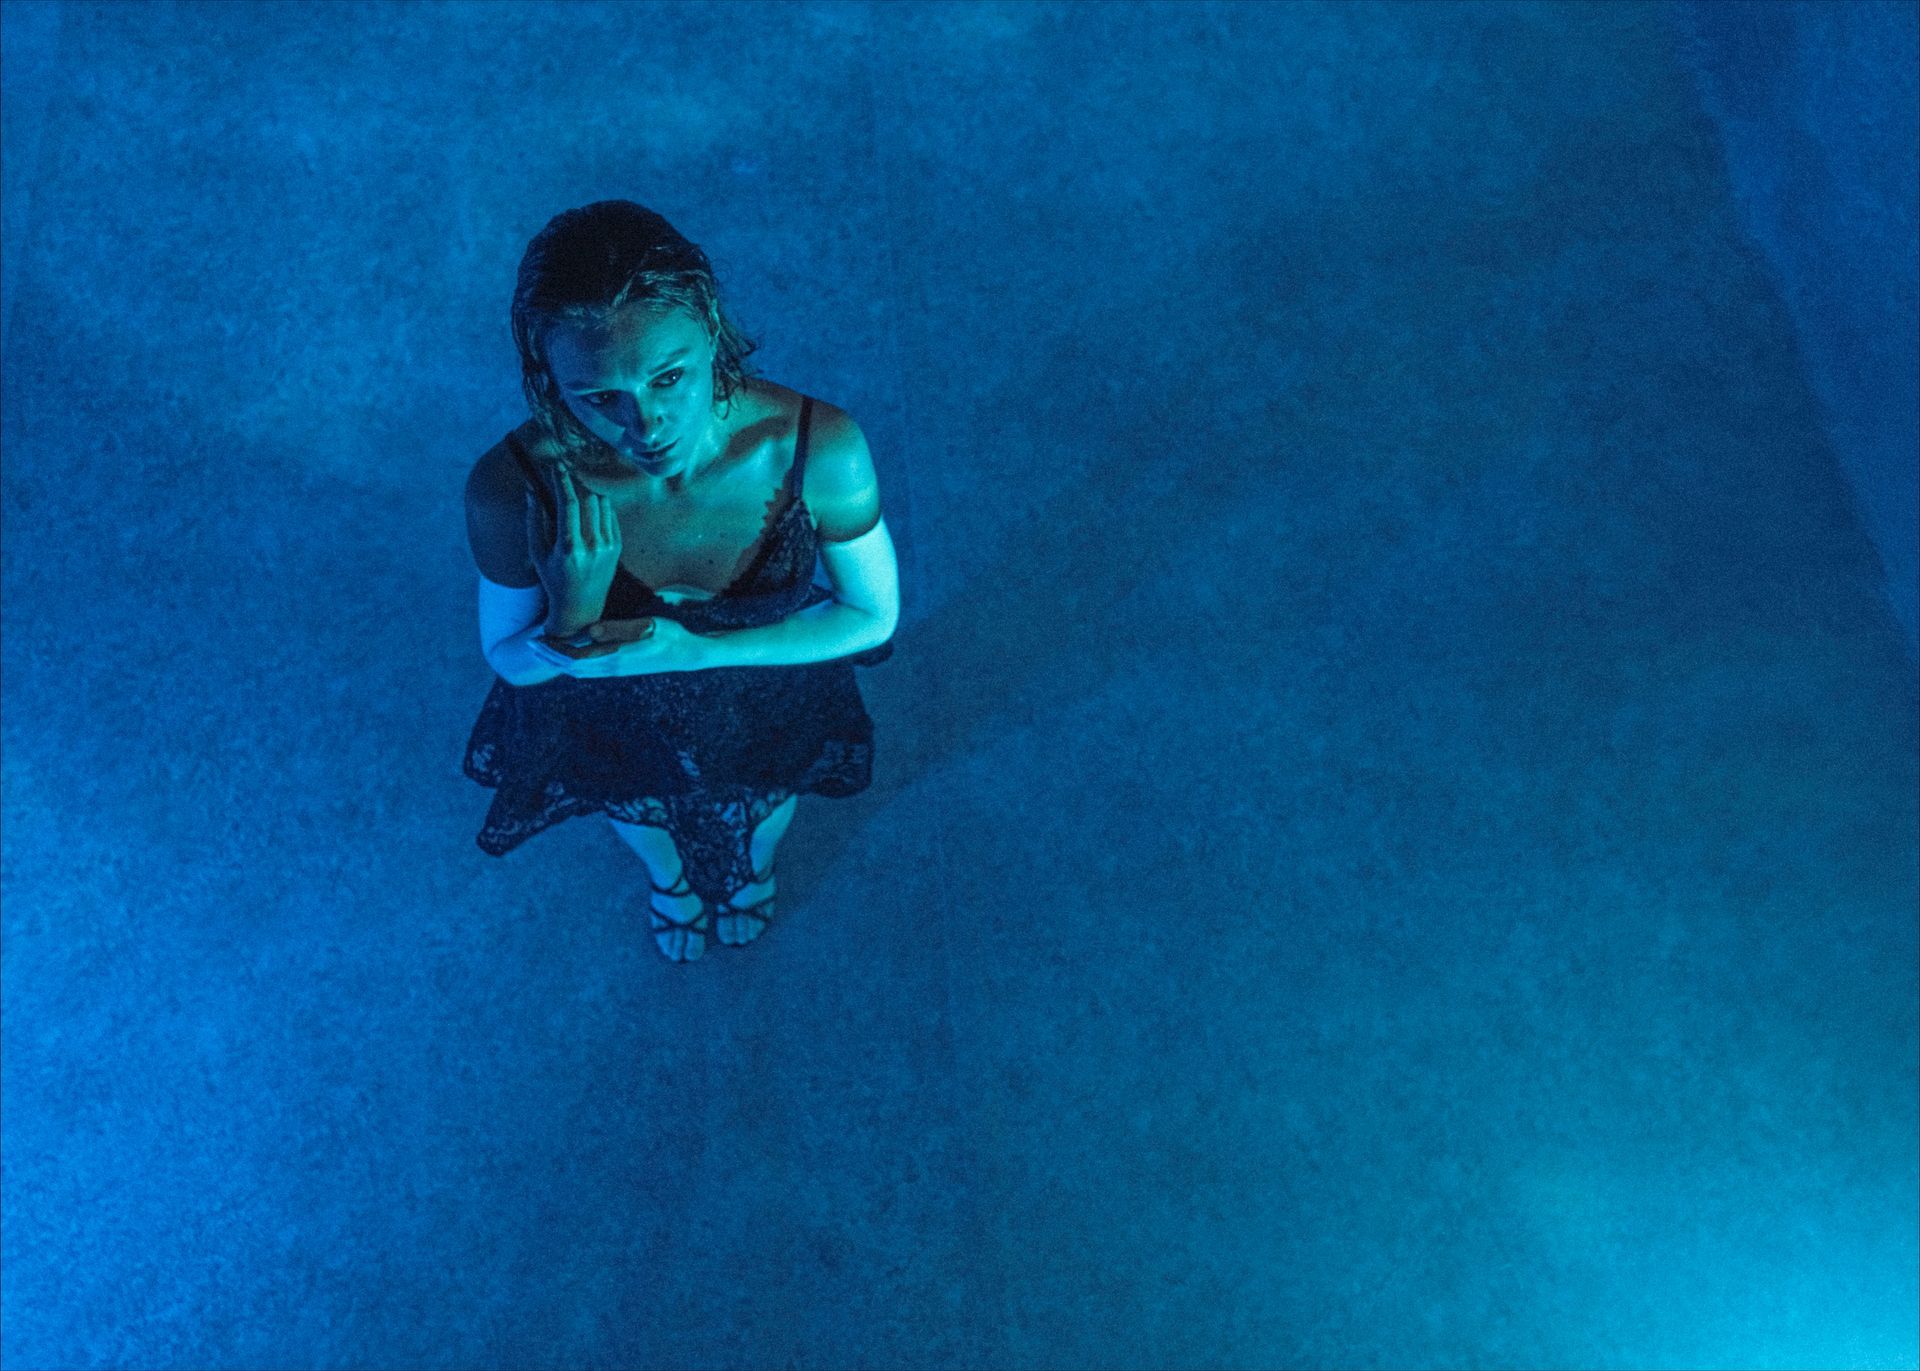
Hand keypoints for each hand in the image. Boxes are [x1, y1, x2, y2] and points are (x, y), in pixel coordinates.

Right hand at [526, 460, 619, 628]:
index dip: (562, 481)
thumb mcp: (537, 554)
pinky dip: (599, 506)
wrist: (582, 606)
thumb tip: (531, 491)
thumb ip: (533, 521)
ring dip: (588, 493)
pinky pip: (610, 514)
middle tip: (564, 475)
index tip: (556, 467)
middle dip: (575, 483)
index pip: (568, 504)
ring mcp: (608, 546)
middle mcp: (592, 546)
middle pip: (588, 499)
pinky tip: (588, 509)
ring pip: (602, 503)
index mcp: (569, 548)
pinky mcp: (617, 546)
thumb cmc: (554, 579)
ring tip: (575, 493)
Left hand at [532, 616, 704, 678]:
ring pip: (579, 671)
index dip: (552, 649)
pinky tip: (569, 658)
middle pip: (571, 667)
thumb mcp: (646, 625)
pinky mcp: (620, 669)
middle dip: (549, 656)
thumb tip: (590, 630)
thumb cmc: (669, 635)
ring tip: (544, 650)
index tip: (537, 638)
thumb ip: (618, 628)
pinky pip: (589, 671)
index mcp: (614, 656)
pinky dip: (573, 665)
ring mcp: (615, 670)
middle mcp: (611, 667)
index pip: (573, 657)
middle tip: (530, 644)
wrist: (687, 654)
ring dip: (558, 661)